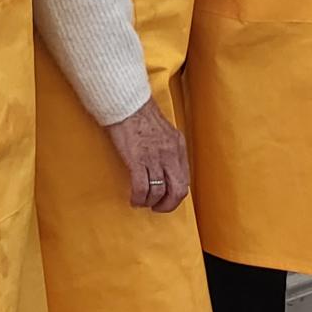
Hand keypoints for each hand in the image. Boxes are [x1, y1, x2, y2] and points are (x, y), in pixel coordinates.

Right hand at [103, 98, 188, 212]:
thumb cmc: (141, 115)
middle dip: (168, 205)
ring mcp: (154, 157)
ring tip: (142, 201)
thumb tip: (166, 169)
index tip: (166, 198)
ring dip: (150, 202)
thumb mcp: (164, 132)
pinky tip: (134, 198)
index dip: (176, 194)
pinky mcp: (137, 160)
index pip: (185, 179)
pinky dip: (138, 198)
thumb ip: (168, 149)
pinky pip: (142, 188)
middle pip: (178, 190)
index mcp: (178, 146)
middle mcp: (170, 153)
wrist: (126, 104)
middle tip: (157, 207)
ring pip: (159, 192)